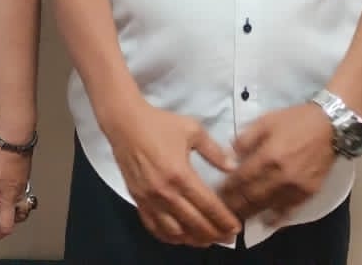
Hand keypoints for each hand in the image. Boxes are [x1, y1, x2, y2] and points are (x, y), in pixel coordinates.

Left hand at [0, 136, 35, 239]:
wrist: (13, 132)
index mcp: (8, 199)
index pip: (6, 226)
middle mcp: (19, 192)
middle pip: (18, 215)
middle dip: (5, 218)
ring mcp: (22, 179)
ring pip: (19, 200)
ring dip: (7, 202)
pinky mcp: (22, 168)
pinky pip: (18, 186)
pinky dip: (8, 188)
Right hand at [104, 98, 241, 246]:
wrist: (125, 123)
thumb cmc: (159, 124)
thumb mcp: (192, 130)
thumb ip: (214, 151)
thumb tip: (232, 167)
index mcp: (181, 174)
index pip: (208, 206)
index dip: (224, 220)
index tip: (236, 228)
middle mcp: (165, 192)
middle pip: (194, 223)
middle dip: (214, 234)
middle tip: (228, 238)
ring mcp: (149, 199)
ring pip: (174, 231)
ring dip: (193, 239)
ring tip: (207, 240)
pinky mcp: (138, 200)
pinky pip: (154, 226)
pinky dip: (169, 236)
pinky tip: (181, 237)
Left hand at [218, 103, 335, 222]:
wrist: (330, 127)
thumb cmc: (295, 121)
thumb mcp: (265, 121)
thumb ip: (244, 139)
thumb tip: (229, 157)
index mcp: (267, 156)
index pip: (240, 180)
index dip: (226, 189)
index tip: (215, 194)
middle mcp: (280, 176)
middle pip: (251, 197)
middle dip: (234, 205)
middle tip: (221, 210)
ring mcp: (295, 187)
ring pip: (267, 206)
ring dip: (250, 214)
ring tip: (236, 218)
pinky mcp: (308, 193)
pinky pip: (288, 211)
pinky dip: (275, 218)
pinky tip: (265, 222)